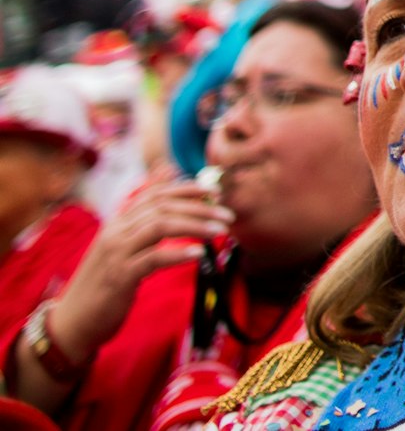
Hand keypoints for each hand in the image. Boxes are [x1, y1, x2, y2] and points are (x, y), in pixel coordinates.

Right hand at [49, 179, 233, 353]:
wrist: (74, 320)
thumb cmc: (105, 283)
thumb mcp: (124, 249)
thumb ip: (145, 222)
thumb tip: (166, 186)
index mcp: (118, 222)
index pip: (154, 194)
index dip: (186, 188)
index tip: (214, 191)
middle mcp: (115, 231)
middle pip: (162, 207)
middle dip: (199, 207)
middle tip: (228, 215)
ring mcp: (116, 253)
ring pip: (160, 226)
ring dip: (195, 225)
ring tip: (221, 231)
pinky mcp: (119, 277)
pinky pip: (153, 258)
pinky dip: (177, 253)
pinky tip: (198, 254)